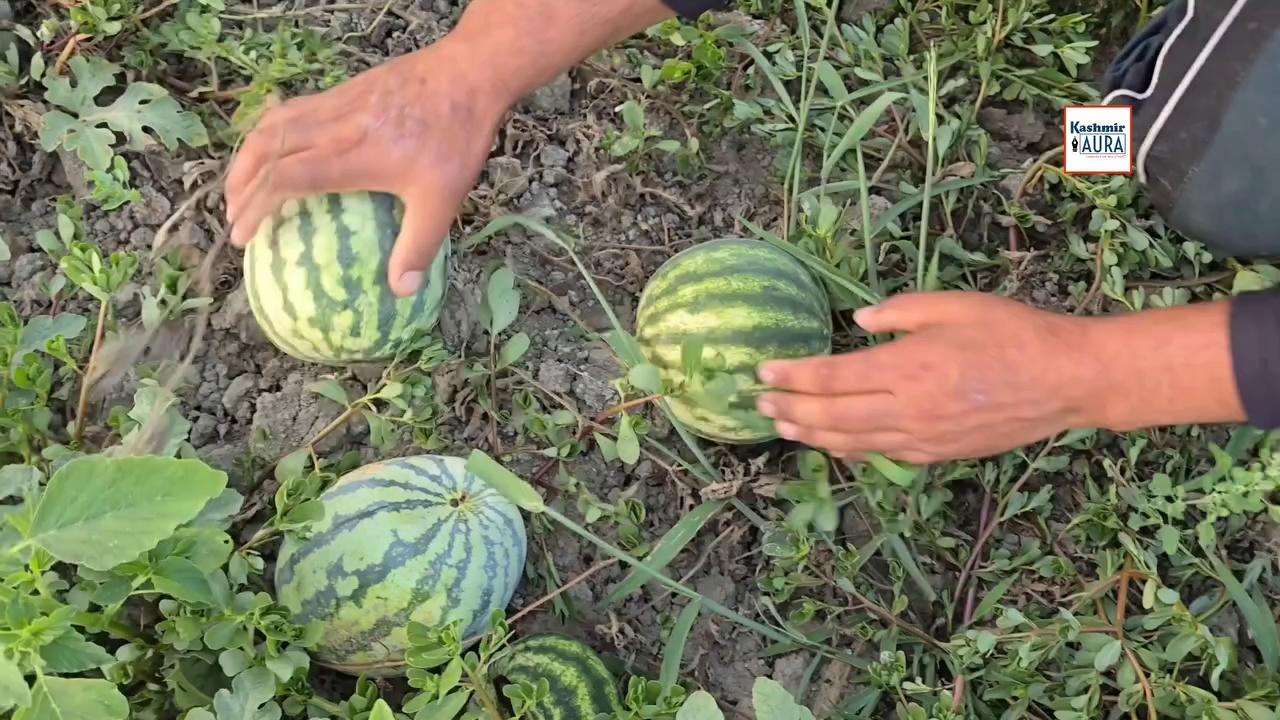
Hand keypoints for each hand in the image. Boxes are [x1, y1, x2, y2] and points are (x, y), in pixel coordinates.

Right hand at [223, 38, 510, 295]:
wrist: (468, 74)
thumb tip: (401, 291)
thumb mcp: (442, 200)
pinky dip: (272, 129)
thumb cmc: (455, 137)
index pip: (284, 180)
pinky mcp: (345, 89)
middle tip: (232, 213)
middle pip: (266, 149)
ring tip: (242, 181)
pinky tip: (280, 144)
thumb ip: (418, 246)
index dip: (256, 208)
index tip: (241, 236)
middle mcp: (333, 126)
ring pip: (273, 124)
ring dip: (249, 154)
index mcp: (349, 157)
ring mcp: (336, 103)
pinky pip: (294, 109)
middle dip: (240, 183)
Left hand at [755, 292, 1098, 463]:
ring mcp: (922, 438)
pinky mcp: (937, 454)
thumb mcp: (951, 306)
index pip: (832, 377)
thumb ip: (897, 313)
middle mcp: (908, 410)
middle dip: (790, 410)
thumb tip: (857, 323)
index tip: (763, 372)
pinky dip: (849, 450)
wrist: (1064, 381)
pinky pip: (881, 455)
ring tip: (782, 427)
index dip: (792, 376)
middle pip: (831, 416)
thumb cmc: (1010, 332)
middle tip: (760, 405)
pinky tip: (832, 443)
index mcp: (907, 368)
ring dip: (811, 435)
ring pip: (851, 443)